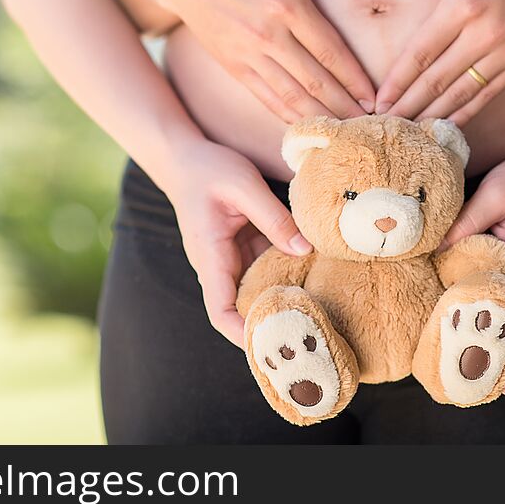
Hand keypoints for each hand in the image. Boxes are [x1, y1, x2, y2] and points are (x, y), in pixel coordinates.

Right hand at [146, 0, 377, 121]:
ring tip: (346, 133)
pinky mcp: (234, 67)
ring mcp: (248, 55)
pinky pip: (267, 99)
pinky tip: (310, 129)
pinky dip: (290, 117)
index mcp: (287, 3)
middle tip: (370, 125)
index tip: (376, 98)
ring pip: (292, 97)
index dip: (356, 79)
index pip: (330, 51)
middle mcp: (268, 34)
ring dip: (322, 118)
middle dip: (346, 107)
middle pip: (315, 81)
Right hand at [162, 139, 311, 346]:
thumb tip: (305, 250)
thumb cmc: (206, 169)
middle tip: (311, 335)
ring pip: (258, 290)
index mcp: (210, 257)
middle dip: (272, 323)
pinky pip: (266, 269)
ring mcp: (231, 259)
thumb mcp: (242, 185)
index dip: (243, 334)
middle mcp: (219, 266)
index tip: (272, 346)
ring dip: (284, 299)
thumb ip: (274, 218)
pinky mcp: (243, 248)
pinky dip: (287, 274)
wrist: (183, 157)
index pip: (220, 311)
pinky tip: (315, 275)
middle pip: (243, 310)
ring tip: (321, 312)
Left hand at [374, 0, 504, 124]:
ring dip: (431, 116)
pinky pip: (487, 95)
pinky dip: (464, 114)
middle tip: (382, 124)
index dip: (398, 80)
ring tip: (405, 133)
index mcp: (466, 3)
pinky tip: (442, 128)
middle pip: (437, 80)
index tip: (377, 101)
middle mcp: (487, 32)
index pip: (422, 51)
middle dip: (407, 106)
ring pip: (461, 94)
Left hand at [442, 146, 504, 392]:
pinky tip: (466, 322)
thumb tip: (435, 250)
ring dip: (494, 339)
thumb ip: (467, 220)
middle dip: (504, 358)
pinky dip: (484, 310)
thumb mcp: (497, 192)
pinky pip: (495, 291)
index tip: (503, 382)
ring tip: (471, 371)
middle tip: (482, 393)